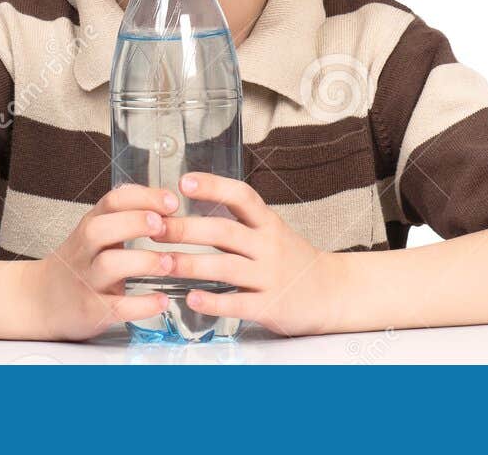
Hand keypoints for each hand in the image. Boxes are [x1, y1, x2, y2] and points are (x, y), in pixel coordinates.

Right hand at [23, 183, 181, 340]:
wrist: (41, 301)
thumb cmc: (80, 264)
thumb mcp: (96, 234)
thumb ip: (125, 217)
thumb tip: (168, 201)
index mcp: (91, 226)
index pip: (112, 201)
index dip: (143, 197)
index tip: (171, 201)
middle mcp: (85, 251)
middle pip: (101, 229)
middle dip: (134, 223)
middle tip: (162, 226)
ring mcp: (85, 280)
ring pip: (109, 265)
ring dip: (143, 261)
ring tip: (168, 263)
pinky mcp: (90, 310)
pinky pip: (115, 307)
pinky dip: (141, 305)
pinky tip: (161, 301)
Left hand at [162, 172, 350, 335]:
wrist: (332, 291)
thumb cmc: (293, 260)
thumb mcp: (272, 232)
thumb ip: (240, 222)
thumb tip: (192, 206)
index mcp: (268, 223)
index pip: (242, 196)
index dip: (214, 186)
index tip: (185, 182)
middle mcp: (270, 246)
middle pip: (225, 232)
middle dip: (186, 229)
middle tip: (154, 227)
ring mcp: (271, 276)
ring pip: (226, 267)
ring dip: (190, 264)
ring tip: (162, 262)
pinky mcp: (270, 306)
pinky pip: (238, 303)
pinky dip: (212, 301)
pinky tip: (190, 298)